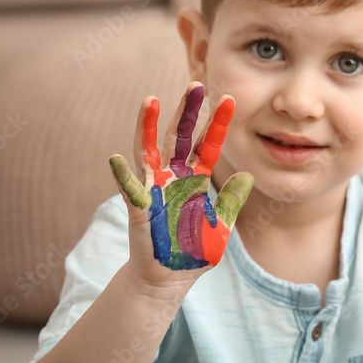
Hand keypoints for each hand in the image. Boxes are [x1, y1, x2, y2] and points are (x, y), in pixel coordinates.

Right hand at [109, 81, 253, 288]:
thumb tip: (247, 175)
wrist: (170, 279)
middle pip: (180, 137)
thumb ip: (231, 201)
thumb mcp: (221, 226)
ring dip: (148, 125)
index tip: (229, 99)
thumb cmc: (194, 252)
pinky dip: (121, 174)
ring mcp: (154, 189)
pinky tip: (115, 157)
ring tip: (150, 99)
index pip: (208, 145)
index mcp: (195, 180)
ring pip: (149, 149)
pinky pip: (129, 189)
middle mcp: (173, 178)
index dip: (217, 123)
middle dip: (187, 111)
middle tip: (196, 84)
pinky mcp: (139, 207)